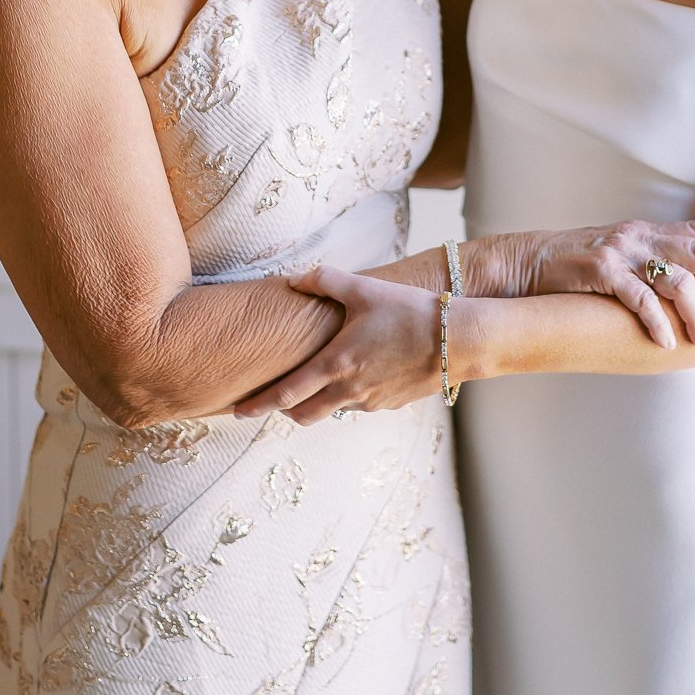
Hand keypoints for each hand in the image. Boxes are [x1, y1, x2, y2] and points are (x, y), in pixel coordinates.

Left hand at [232, 267, 438, 425]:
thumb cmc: (409, 311)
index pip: (285, 394)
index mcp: (335, 364)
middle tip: (273, 401)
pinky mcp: (391, 404)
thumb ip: (324, 280)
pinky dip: (350, 395)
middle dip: (284, 411)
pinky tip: (359, 374)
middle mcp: (348, 390)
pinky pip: (361, 405)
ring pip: (333, 410)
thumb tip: (293, 279)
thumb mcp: (363, 288)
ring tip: (319, 381)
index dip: (258, 405)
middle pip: (304, 415)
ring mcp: (371, 402)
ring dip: (320, 402)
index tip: (238, 411)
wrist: (456, 339)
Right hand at [523, 219, 694, 350]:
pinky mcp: (598, 270)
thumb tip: (693, 283)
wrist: (528, 263)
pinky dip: (655, 320)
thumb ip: (653, 261)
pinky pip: (636, 297)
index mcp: (648, 231)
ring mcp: (620, 251)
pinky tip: (666, 342)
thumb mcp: (622, 255)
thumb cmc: (578, 266)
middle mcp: (639, 236)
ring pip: (672, 277)